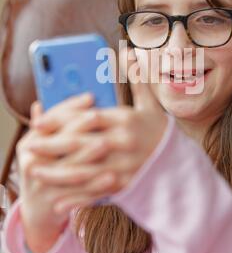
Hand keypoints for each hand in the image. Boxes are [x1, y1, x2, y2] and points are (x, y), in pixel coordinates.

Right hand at [17, 93, 94, 252]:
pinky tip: (113, 178)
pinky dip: (96, 185)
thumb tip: (69, 98)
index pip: (50, 121)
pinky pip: (80, 193)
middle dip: (80, 127)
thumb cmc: (48, 166)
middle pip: (59, 142)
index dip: (70, 107)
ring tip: (106, 143)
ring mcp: (43, 186)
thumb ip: (53, 124)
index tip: (90, 96)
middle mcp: (31, 163)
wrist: (38, 208)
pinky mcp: (56, 203)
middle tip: (98, 115)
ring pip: (70, 168)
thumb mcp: (43, 146)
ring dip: (89, 155)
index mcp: (28, 145)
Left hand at [28, 48, 167, 214]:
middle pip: (81, 144)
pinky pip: (97, 193)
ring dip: (57, 174)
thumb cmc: (160, 132)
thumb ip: (136, 79)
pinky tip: (59, 201)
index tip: (39, 122)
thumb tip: (128, 50)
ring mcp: (125, 166)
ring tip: (36, 173)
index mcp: (126, 120)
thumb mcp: (150, 104)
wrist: (181, 165)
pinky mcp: (126, 186)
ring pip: (85, 171)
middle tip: (29, 147)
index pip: (87, 117)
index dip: (60, 120)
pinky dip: (76, 199)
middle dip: (51, 146)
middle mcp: (123, 143)